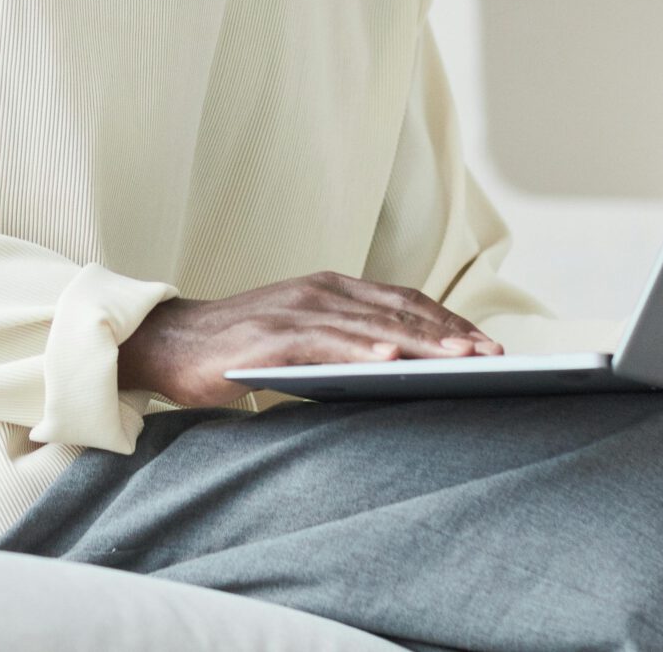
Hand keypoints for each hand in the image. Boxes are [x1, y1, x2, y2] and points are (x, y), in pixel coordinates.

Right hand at [117, 271, 502, 407]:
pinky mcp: (273, 333)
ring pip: (373, 324)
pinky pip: (327, 341)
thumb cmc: (238, 349)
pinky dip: (362, 349)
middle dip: (450, 334)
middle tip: (494, 355)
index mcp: (330, 289)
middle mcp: (320, 291)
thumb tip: (400, 372)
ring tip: (461, 359)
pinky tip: (391, 360)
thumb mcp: (301, 340)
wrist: (169, 344)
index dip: (448, 320)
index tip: (486, 344)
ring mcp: (297, 309)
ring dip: (422, 342)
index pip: (404, 301)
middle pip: (399, 310)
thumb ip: (343, 345)